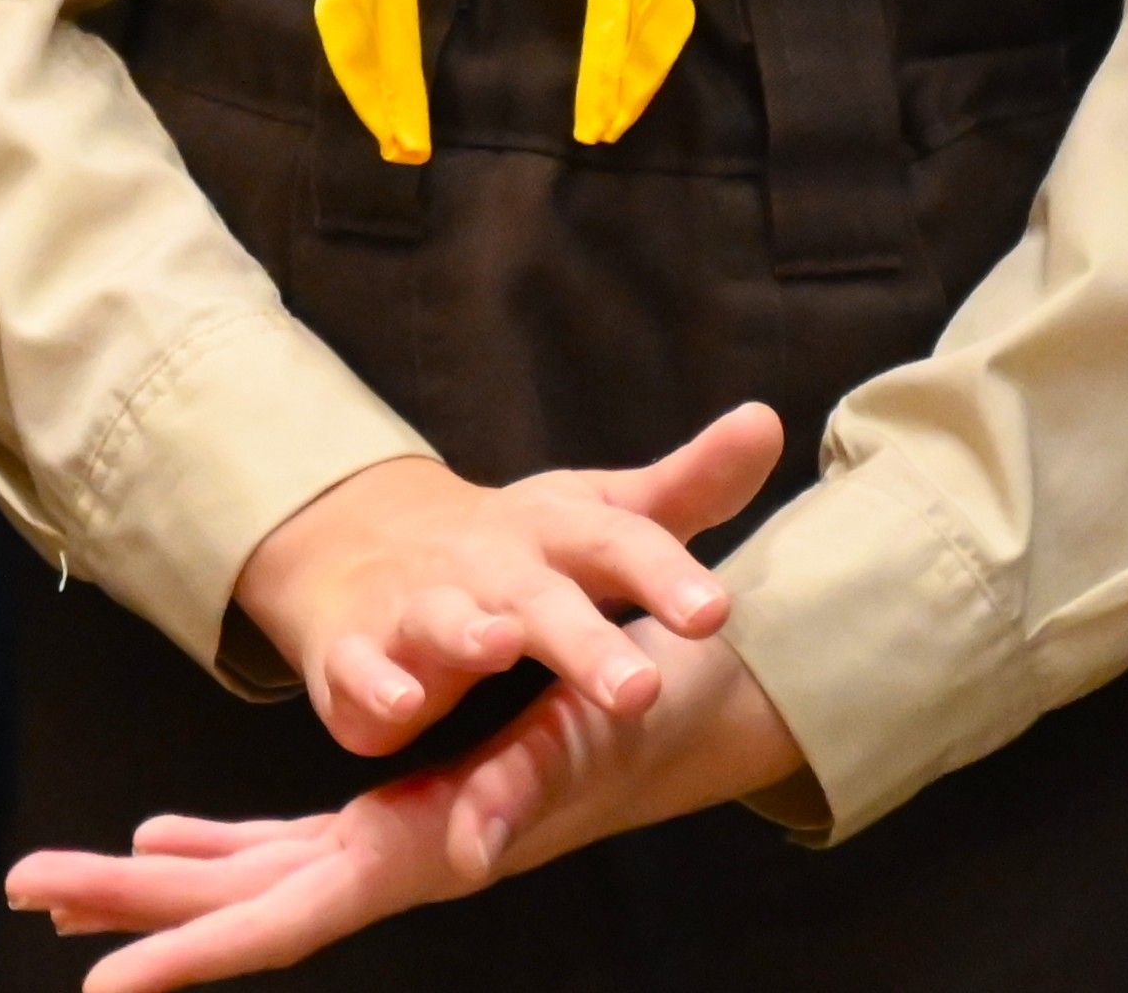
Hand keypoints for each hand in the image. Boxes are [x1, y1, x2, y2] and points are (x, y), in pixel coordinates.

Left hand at [7, 626, 803, 989]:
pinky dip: (223, 844)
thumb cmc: (643, 716)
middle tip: (21, 884)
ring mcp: (393, 843)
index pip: (284, 917)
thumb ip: (519, 788)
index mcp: (425, 852)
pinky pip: (288, 846)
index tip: (102, 986)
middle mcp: (397, 859)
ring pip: (250, 875)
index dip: (192, 949)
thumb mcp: (585, 743)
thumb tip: (461, 846)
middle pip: (240, 901)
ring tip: (52, 883)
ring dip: (154, 877)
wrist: (698, 704)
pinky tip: (168, 836)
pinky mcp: (397, 817)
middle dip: (130, 903)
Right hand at [225, 403, 785, 754]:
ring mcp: (420, 601)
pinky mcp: (359, 649)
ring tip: (498, 646)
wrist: (364, 547)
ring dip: (468, 632)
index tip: (715, 613)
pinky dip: (373, 686)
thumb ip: (689, 486)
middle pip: (541, 598)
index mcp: (557, 532)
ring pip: (444, 618)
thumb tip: (768, 419)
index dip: (666, 575)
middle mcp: (490, 563)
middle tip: (640, 690)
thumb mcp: (603, 515)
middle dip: (585, 642)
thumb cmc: (518, 547)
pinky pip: (361, 669)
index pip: (621, 544)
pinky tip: (397, 708)